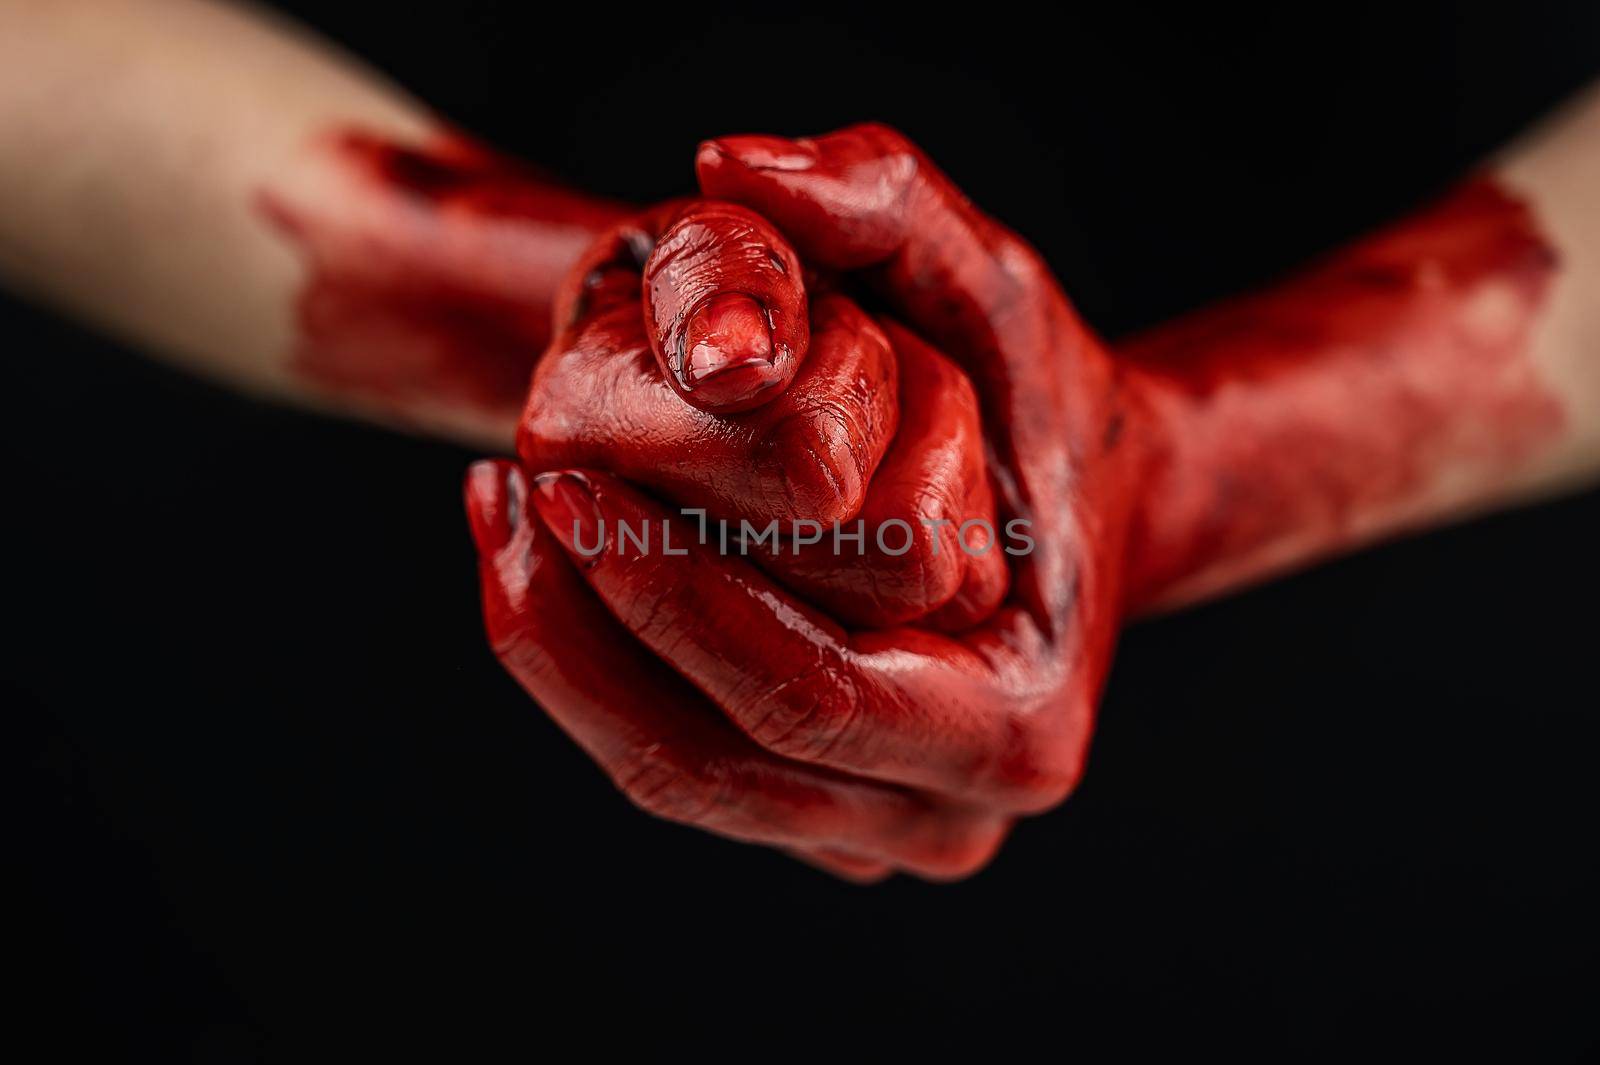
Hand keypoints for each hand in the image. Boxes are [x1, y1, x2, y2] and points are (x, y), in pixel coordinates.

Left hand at [469, 127, 1149, 878]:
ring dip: (565, 656)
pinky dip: (594, 674)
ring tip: (504, 517)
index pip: (801, 693)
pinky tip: (542, 563)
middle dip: (583, 632)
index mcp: (1018, 725)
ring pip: (676, 778)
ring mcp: (885, 832)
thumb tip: (735, 167)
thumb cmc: (1037, 404)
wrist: (1073, 502)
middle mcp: (953, 815)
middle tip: (507, 490)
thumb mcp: (989, 285)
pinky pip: (677, 768)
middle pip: (711, 762)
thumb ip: (885, 203)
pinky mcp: (822, 822)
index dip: (661, 590)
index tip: (553, 472)